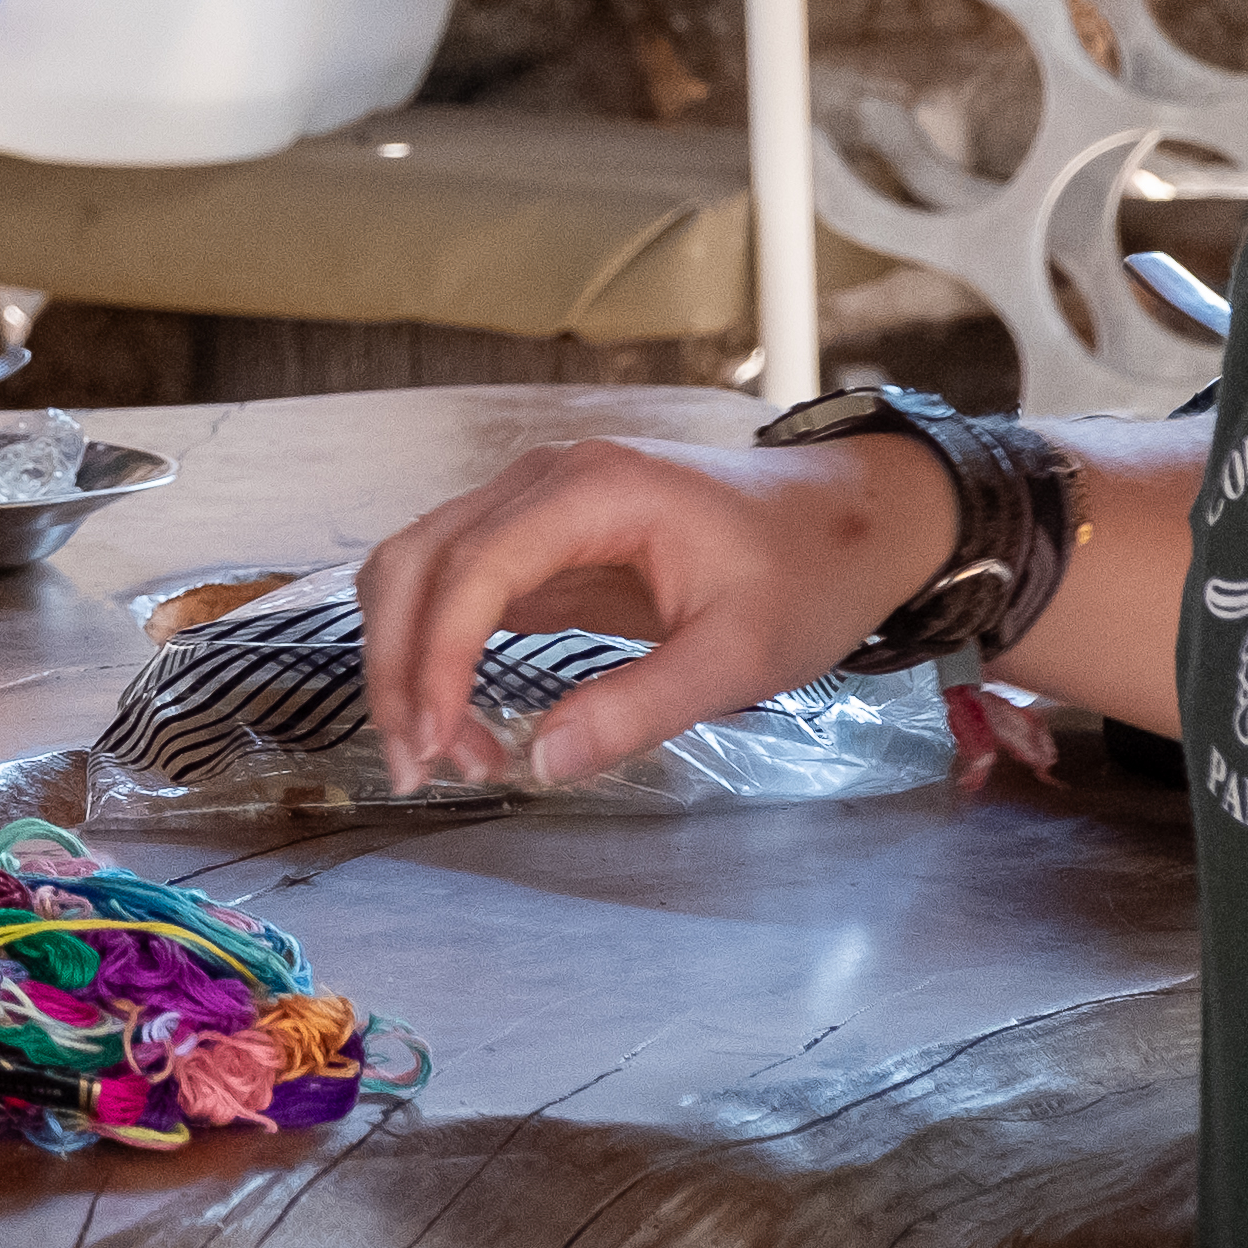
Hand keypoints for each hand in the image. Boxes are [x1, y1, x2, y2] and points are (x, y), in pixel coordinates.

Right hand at [347, 430, 953, 787]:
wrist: (845, 518)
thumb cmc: (804, 574)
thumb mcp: (739, 656)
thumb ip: (637, 708)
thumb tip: (540, 764)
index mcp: (594, 489)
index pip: (473, 567)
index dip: (436, 659)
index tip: (436, 746)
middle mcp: (543, 479)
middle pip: (420, 560)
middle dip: (401, 666)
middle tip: (422, 768)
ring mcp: (533, 501)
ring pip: (419, 566)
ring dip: (406, 656)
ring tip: (446, 751)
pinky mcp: (538, 536)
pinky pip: (454, 581)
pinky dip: (435, 645)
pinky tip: (461, 715)